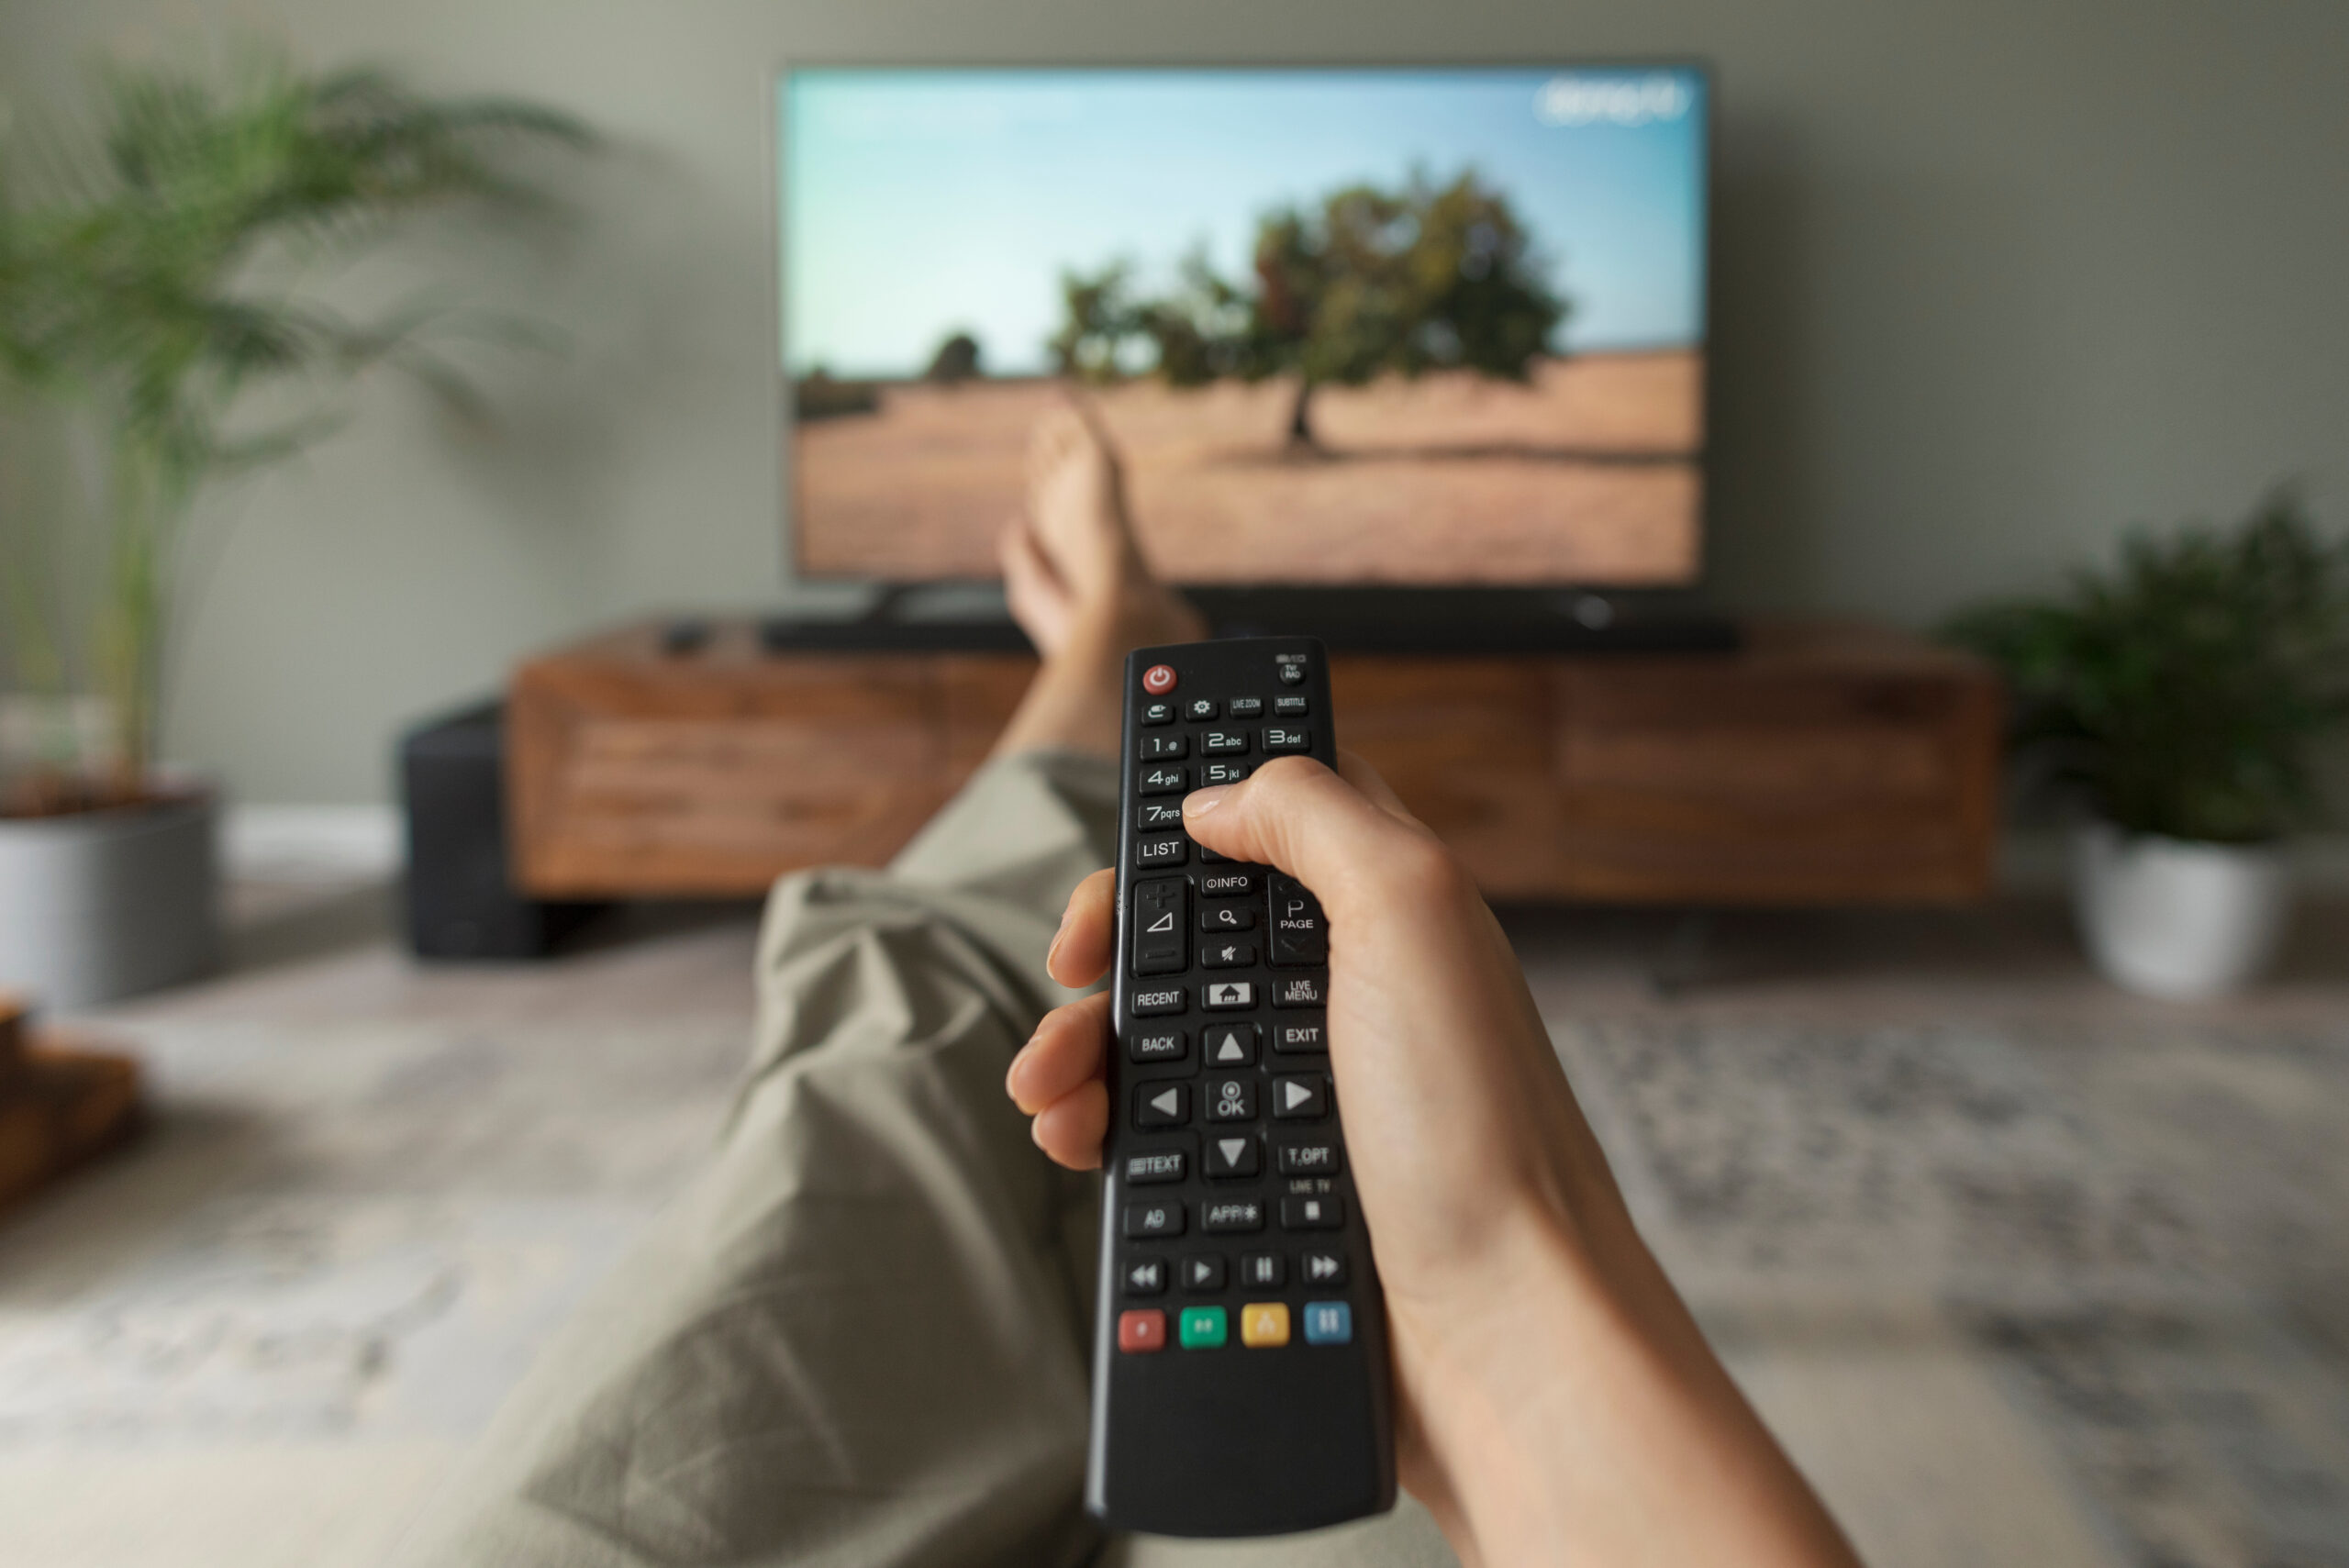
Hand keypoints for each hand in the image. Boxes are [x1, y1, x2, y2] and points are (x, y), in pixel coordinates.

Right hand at [1006, 754, 1859, 1567]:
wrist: (1501, 1338)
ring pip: (1156, 1039)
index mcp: (1385, 916)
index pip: (1275, 823)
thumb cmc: (1483, 1133)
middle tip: (1078, 961)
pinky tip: (1077, 1141)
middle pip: (1190, 932)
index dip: (1199, 810)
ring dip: (1082, 1046)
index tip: (1135, 828)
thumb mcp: (1412, 912)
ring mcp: (1302, 1099)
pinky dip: (1098, 1129)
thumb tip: (1216, 795)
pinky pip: (1155, 1138)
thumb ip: (1316, 817)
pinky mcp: (1265, 1190)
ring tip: (1050, 1082)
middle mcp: (1344, 1000)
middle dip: (1115, 940)